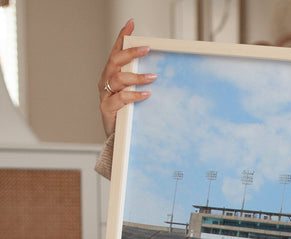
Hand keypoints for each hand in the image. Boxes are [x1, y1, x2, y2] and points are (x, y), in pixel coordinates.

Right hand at [98, 19, 156, 136]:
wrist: (116, 138)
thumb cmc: (127, 113)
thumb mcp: (134, 93)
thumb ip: (141, 82)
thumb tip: (162, 71)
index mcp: (112, 74)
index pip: (116, 51)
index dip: (122, 37)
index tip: (131, 24)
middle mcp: (106, 81)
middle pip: (115, 61)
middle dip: (130, 53)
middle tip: (146, 48)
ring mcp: (105, 95)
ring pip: (117, 79)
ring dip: (136, 76)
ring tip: (153, 77)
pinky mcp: (107, 109)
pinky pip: (120, 99)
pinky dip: (134, 95)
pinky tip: (146, 94)